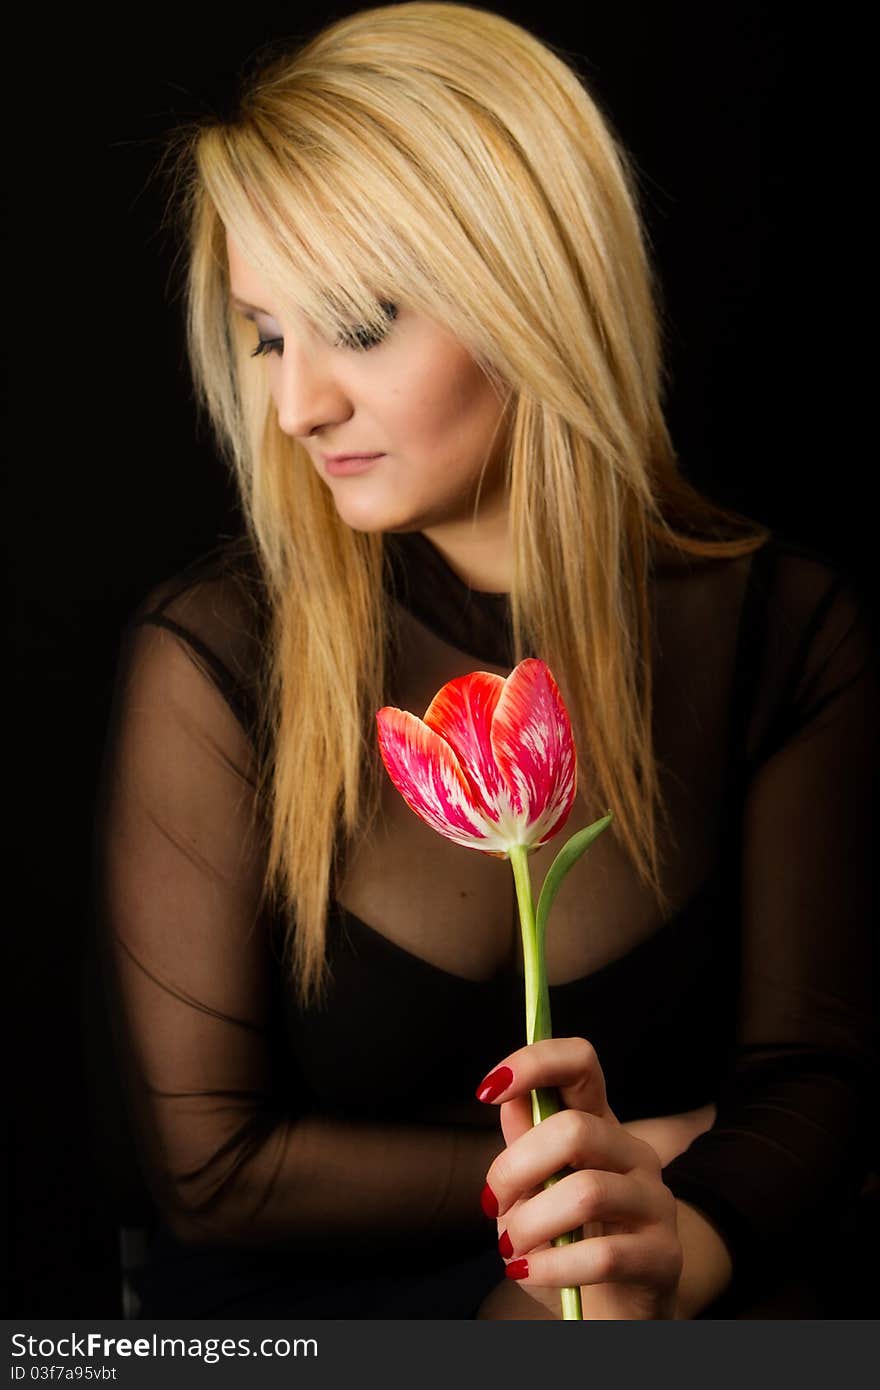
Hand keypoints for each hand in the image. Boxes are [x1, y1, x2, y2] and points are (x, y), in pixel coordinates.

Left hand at [476, 1037, 683, 1318]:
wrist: (612, 1312)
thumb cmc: (566, 1245)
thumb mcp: (534, 1192)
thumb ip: (524, 1146)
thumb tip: (508, 1097)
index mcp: (601, 1126)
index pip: (581, 1064)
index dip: (534, 1062)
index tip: (487, 1089)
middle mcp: (635, 1154)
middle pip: (576, 1129)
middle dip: (515, 1167)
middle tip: (492, 1204)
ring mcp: (655, 1203)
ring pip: (587, 1193)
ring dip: (531, 1223)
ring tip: (511, 1249)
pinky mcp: (664, 1257)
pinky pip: (603, 1256)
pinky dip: (552, 1267)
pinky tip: (528, 1272)